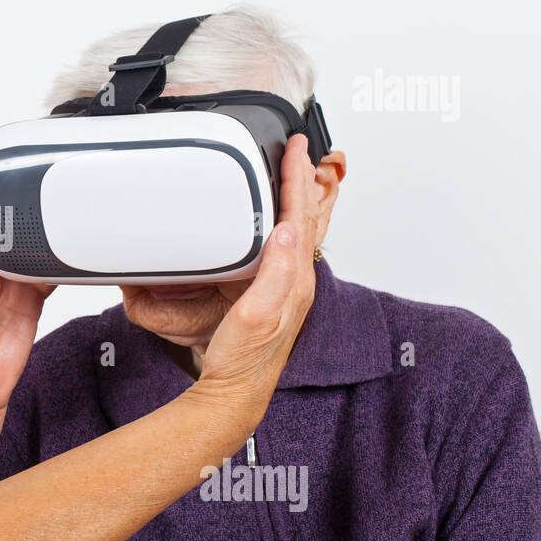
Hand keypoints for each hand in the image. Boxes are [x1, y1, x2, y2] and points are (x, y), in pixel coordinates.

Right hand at [189, 133, 319, 428]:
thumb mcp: (255, 314)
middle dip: (302, 178)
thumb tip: (286, 231)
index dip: (296, 177)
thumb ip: (274, 273)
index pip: (300, 216)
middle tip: (298, 148)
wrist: (234, 392)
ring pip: (299, 230)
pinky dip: (284, 220)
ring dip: (297, 196)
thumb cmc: (241, 360)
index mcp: (295, 280)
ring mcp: (286, 288)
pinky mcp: (273, 295)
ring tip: (293, 173)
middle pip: (306, 217)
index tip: (295, 147)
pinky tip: (275, 220)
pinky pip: (285, 245)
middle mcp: (296, 282)